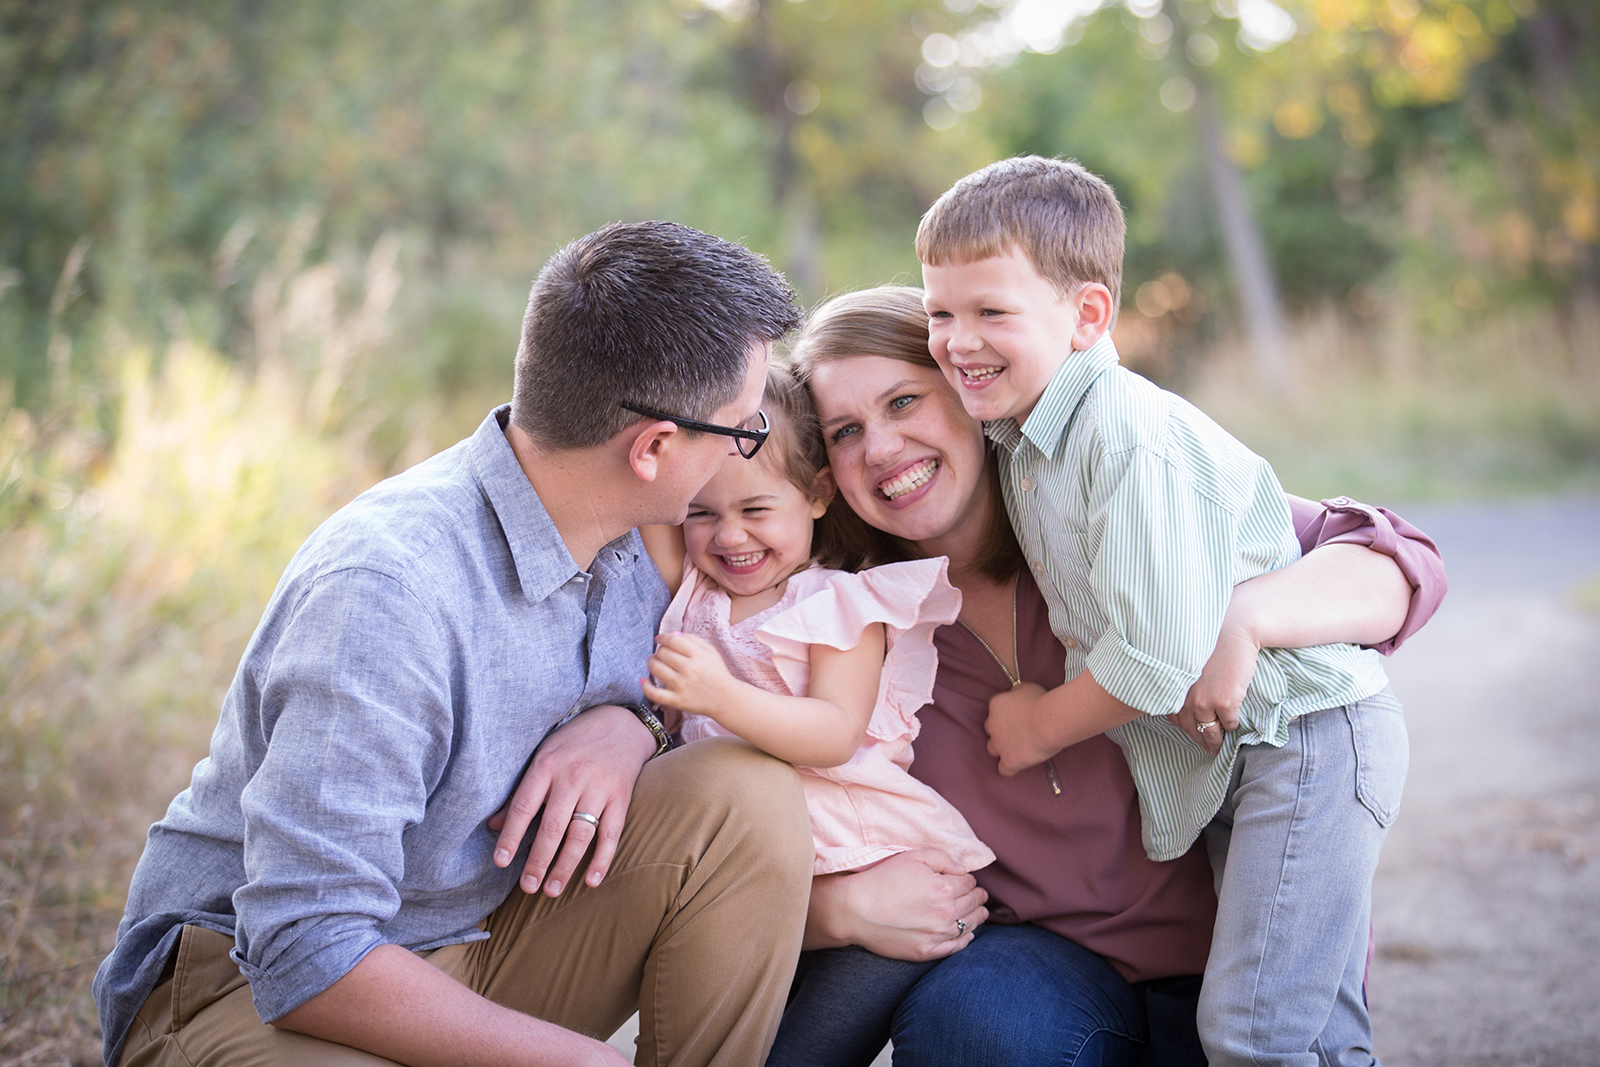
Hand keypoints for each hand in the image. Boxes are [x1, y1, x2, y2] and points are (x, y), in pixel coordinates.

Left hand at [488, 704, 654, 897]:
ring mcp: (600, 787)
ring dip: (566, 865)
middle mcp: (573, 776)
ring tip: (552, 889)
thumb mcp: (543, 756)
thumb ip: (522, 791)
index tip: (500, 861)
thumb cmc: (574, 742)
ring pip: (580, 833)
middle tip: (527, 887)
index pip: (524, 806)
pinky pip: (612, 833)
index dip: (511, 836)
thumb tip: (494, 825)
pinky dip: (602, 858)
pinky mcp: (622, 796)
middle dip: (538, 860)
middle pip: (552, 826)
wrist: (621, 723)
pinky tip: (591, 880)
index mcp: (547, 765)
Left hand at [642, 631, 735, 719]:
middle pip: (663, 653)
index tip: (659, 639)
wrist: (726, 698)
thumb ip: (692, 639)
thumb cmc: (717, 673)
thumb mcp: (710, 651)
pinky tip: (643, 680)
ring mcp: (682, 686)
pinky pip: (655, 693)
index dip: (663, 637)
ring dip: (651, 663)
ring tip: (654, 662)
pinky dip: (645, 686)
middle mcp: (689, 669)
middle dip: (659, 650)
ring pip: (656, 669)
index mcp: (698, 655)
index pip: (673, 640)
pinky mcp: (677, 700)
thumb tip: (672, 633)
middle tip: (661, 653)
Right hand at [821, 850, 987, 961]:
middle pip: (973, 904)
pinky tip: (968, 934)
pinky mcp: (927, 952)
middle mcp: (946, 913)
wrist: (856, 910)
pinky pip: (956, 947)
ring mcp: (937, 935)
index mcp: (945, 888)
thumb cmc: (882, 879)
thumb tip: (963, 869)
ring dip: (978, 917)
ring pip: (969, 926)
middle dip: (979, 897)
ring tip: (982, 913)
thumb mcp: (912, 857)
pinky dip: (966, 939)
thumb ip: (942, 859)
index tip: (966, 880)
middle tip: (981, 895)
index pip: (969, 883)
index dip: (969, 880)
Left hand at [984, 682, 1053, 776]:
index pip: (995, 712)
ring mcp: (999, 744)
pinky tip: (1019, 765)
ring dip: (1003, 749)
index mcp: (996, 705)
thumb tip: (1015, 693)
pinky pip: (1003, 769)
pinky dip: (1010, 768)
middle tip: (1019, 733)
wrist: (1047, 722)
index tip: (1018, 719)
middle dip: (1002, 732)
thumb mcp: (1027, 687)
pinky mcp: (1008, 761)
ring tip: (1018, 750)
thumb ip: (1017, 691)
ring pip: (993, 749)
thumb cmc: (1041, 702)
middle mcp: (993, 724)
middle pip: (991, 730)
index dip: (1007, 717)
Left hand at [1175, 616, 1257, 753]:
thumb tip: (1186, 702)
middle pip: (1190, 728)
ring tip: (1218, 746)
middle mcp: (1184, 697)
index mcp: (1174, 687)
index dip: (1185, 728)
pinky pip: (1228, 723)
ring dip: (1214, 741)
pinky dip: (1231, 727)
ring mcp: (1204, 702)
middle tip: (1207, 747)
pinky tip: (1233, 727)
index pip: (1174, 717)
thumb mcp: (1187, 664)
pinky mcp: (1224, 703)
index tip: (1193, 734)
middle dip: (1199, 739)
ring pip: (1209, 731)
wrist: (1233, 632)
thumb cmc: (1211, 644)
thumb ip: (1184, 684)